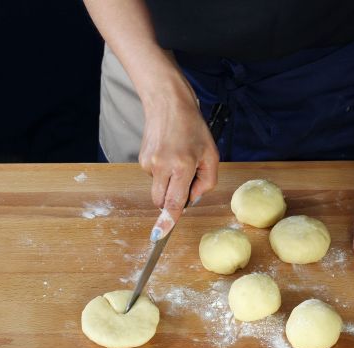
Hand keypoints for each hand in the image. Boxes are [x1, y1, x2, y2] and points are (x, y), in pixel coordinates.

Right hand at [139, 80, 218, 241]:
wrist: (167, 103)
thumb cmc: (193, 127)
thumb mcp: (211, 154)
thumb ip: (206, 182)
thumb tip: (190, 200)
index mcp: (182, 165)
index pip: (173, 202)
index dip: (167, 221)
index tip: (158, 236)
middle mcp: (162, 166)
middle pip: (161, 202)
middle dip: (171, 202)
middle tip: (186, 180)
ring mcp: (149, 163)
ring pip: (158, 189)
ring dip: (169, 183)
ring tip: (179, 159)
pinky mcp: (142, 159)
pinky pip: (154, 177)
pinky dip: (163, 172)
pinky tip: (169, 153)